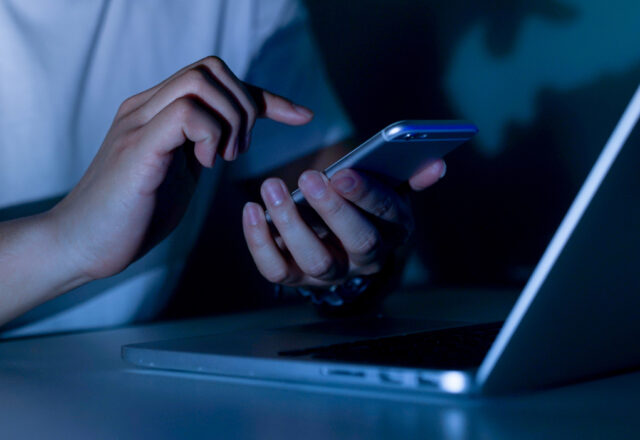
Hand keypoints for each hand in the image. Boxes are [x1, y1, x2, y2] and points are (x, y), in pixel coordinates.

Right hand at [49, 56, 312, 282]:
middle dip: (245, 106)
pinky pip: (185, 113)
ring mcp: (140, 124)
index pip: (219, 82)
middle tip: (238, 153)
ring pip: (201, 82)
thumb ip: (201, 149)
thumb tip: (231, 139)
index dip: (267, 97)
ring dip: (230, 121)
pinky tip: (204, 165)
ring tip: (222, 159)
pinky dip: (210, 135)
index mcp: (159, 112)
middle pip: (212, 68)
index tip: (302, 117)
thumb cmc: (132, 214)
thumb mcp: (181, 175)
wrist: (81, 244)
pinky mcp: (137, 148)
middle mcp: (147, 107)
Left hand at [242, 158, 445, 287]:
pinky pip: (275, 269)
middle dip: (332, 210)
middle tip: (309, 178)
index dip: (366, 194)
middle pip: (356, 241)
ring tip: (270, 187)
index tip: (344, 173)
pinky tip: (251, 210)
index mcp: (392, 230)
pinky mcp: (296, 278)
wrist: (341, 244)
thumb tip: (436, 165)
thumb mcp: (389, 190)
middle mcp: (365, 258)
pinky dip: (259, 242)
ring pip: (314, 259)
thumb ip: (408, 176)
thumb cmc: (363, 207)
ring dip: (290, 223)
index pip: (386, 214)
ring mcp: (329, 272)